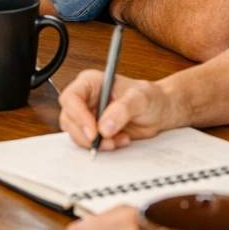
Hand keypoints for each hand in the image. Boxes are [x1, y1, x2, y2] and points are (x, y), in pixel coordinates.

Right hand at [57, 69, 175, 150]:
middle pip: (68, 118)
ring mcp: (87, 115)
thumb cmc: (151, 98)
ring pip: (75, 133)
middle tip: (105, 141)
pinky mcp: (93, 130)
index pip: (71, 98)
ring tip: (117, 140)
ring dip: (95, 143)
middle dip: (85, 134)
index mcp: (91, 83)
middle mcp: (85, 99)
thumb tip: (104, 126)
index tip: (93, 132)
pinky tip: (119, 141)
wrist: (160, 112)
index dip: (78, 116)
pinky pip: (87, 143)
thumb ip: (122, 110)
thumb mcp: (140, 98)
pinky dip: (102, 147)